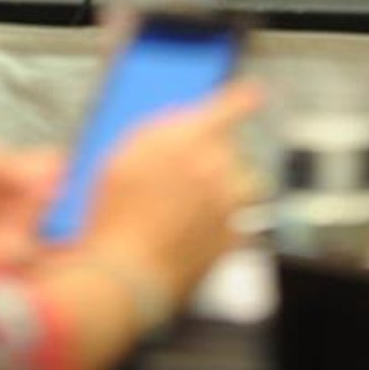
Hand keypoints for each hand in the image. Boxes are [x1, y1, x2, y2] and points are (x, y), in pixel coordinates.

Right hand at [80, 81, 260, 304]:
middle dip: (214, 155)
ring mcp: (230, 206)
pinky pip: (244, 223)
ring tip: (203, 202)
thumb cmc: (115, 215)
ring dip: (232, 186)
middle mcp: (218, 168)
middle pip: (232, 149)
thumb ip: (156, 132)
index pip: (228, 108)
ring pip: (248, 184)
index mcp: (192, 139)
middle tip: (184, 176)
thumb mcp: (121, 156)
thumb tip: (181, 120)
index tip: (253, 95)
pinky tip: (204, 231)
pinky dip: (232, 223)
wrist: (127, 273)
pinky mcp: (233, 240)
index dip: (241, 99)